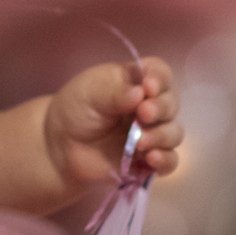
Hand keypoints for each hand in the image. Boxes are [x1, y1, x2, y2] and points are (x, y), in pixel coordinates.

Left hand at [43, 57, 182, 193]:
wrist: (62, 146)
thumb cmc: (76, 110)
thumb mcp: (89, 93)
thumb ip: (114, 93)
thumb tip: (140, 93)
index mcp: (137, 82)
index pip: (160, 73)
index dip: (159, 79)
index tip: (149, 87)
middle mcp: (150, 105)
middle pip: (171, 103)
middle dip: (161, 108)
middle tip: (143, 114)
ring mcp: (151, 133)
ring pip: (174, 133)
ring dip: (162, 136)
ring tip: (140, 142)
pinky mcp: (148, 160)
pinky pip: (169, 161)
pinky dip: (165, 160)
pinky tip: (152, 158)